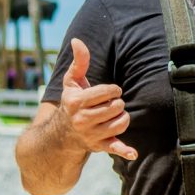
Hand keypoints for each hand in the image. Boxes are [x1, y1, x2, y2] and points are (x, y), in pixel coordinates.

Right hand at [59, 38, 136, 160]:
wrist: (62, 134)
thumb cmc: (71, 102)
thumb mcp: (72, 82)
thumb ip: (79, 62)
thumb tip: (77, 41)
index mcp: (77, 102)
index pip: (108, 92)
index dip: (113, 90)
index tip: (109, 92)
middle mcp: (83, 120)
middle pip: (117, 106)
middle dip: (117, 103)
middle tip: (108, 105)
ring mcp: (91, 134)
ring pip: (121, 122)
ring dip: (121, 117)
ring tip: (112, 116)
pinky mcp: (100, 146)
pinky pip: (114, 148)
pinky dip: (124, 151)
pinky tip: (133, 153)